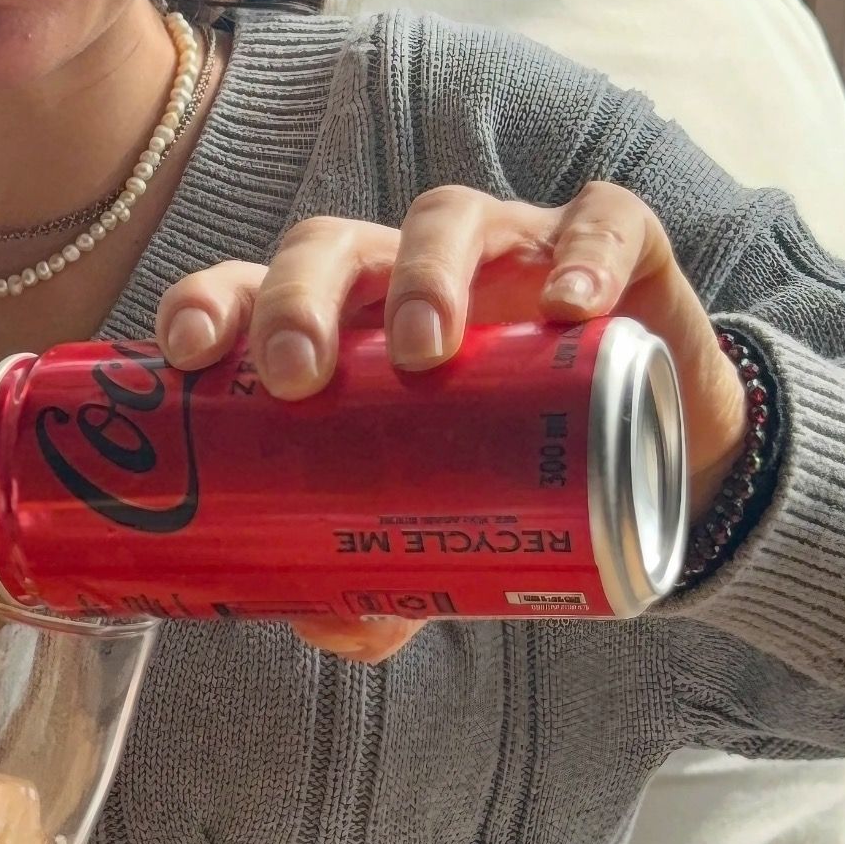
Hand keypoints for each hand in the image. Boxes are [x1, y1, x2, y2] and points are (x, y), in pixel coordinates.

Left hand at [156, 182, 747, 662]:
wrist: (659, 453)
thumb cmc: (508, 469)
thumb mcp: (439, 534)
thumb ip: (380, 579)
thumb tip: (323, 626)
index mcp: (339, 324)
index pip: (251, 289)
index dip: (210, 305)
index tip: (185, 354)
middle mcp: (406, 269)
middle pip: (331, 246)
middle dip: (301, 298)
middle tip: (298, 375)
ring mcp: (506, 243)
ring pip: (445, 217)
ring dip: (425, 272)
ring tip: (427, 348)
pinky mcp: (611, 243)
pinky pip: (596, 221)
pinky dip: (583, 250)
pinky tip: (573, 305)